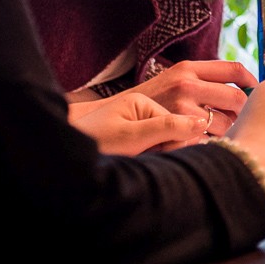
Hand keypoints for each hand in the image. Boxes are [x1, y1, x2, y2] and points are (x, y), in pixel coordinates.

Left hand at [69, 92, 204, 155]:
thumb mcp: (131, 137)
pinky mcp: (133, 139)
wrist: (61, 155)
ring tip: (135, 160)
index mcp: (143, 101)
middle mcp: (143, 109)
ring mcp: (137, 124)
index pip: (179, 122)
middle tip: (143, 157)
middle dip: (167, 149)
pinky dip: (149, 160)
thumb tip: (203, 122)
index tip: (159, 156)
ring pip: (166, 144)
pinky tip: (135, 163)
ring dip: (158, 156)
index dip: (175, 144)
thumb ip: (168, 128)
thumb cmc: (91, 143)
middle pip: (176, 131)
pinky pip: (155, 151)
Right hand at [131, 60, 257, 135]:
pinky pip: (209, 142)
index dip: (251, 81)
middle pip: (236, 98)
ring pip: (225, 124)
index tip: (255, 91)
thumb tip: (247, 89)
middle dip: (243, 111)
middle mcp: (186, 86)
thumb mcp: (174, 80)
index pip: (233, 69)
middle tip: (242, 119)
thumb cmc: (154, 102)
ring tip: (220, 134)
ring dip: (228, 131)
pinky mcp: (177, 134)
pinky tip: (205, 145)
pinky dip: (212, 145)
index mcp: (188, 69)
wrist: (118, 120)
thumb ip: (204, 80)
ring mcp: (181, 110)